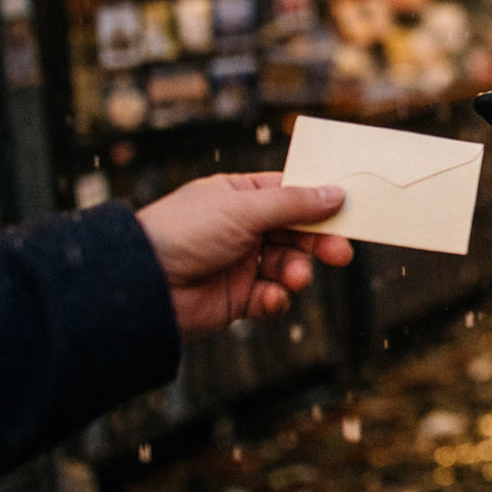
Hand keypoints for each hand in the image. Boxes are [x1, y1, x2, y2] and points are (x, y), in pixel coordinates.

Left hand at [136, 171, 354, 339]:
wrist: (142, 287)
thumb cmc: (184, 233)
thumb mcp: (243, 209)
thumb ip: (293, 203)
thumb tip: (337, 193)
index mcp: (239, 196)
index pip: (290, 193)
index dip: (320, 202)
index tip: (349, 209)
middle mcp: (242, 228)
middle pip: (296, 231)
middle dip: (319, 242)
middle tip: (341, 254)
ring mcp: (240, 262)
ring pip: (287, 264)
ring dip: (297, 271)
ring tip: (295, 279)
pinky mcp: (237, 298)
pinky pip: (270, 296)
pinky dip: (277, 297)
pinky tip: (272, 297)